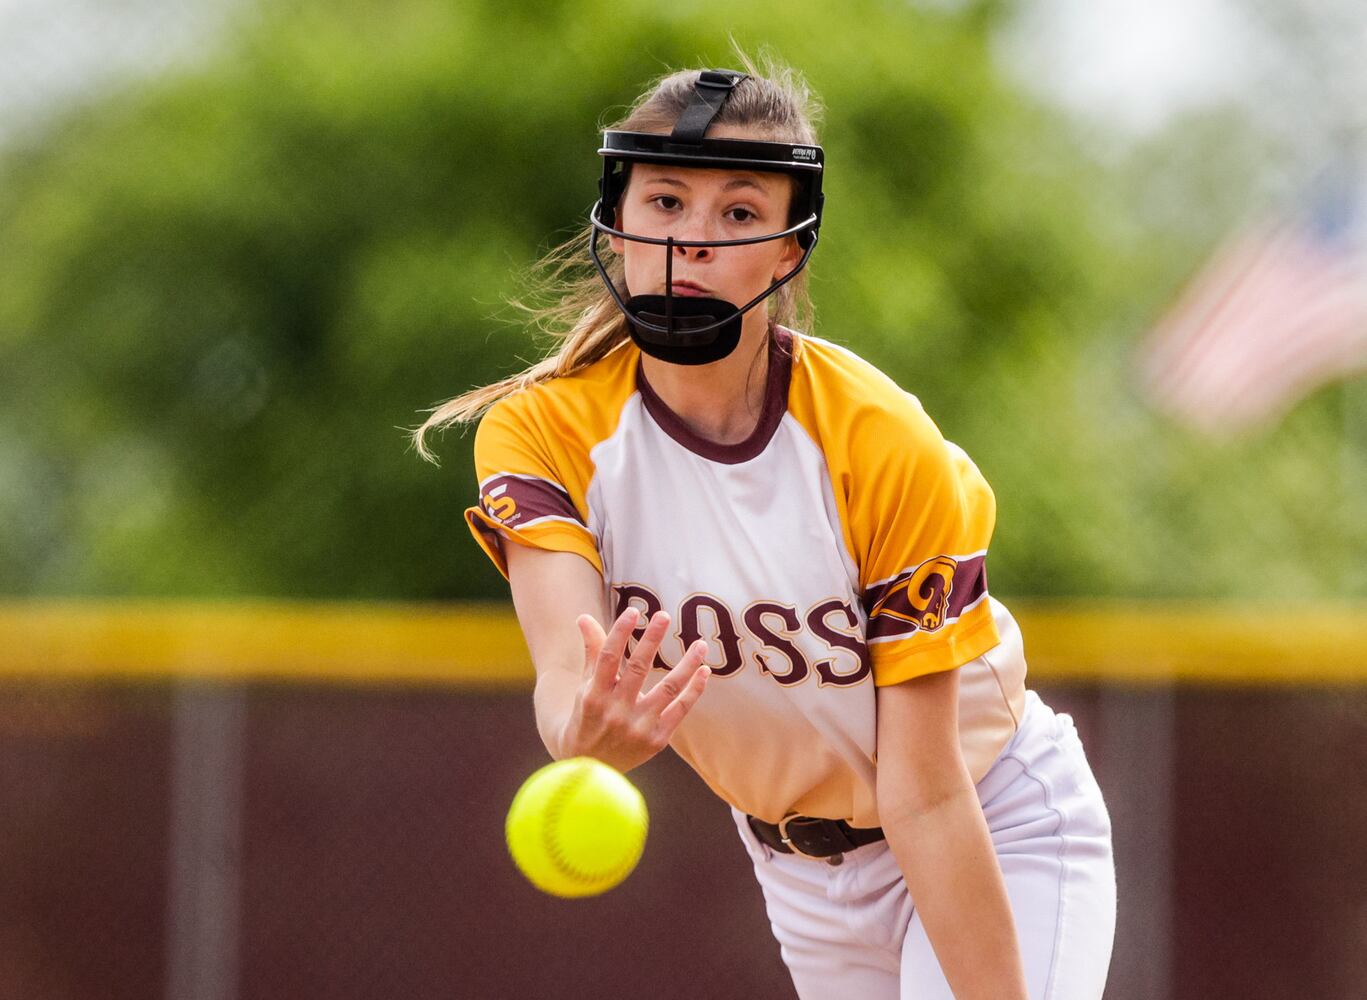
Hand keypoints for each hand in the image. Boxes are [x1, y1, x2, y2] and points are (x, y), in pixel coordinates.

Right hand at [559, 607, 710, 772]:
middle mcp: (616, 710)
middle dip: (652, 640)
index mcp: (594, 694)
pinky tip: (704, 671)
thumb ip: (591, 652)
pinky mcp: (656, 740)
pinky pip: (680, 710)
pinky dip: (694, 690)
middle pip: (638, 668)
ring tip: (700, 644)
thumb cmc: (587, 718)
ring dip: (687, 664)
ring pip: (667, 688)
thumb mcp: (585, 687)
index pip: (608, 657)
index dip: (620, 632)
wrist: (589, 767)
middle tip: (664, 615)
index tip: (634, 611)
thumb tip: (584, 617)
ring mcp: (638, 727)